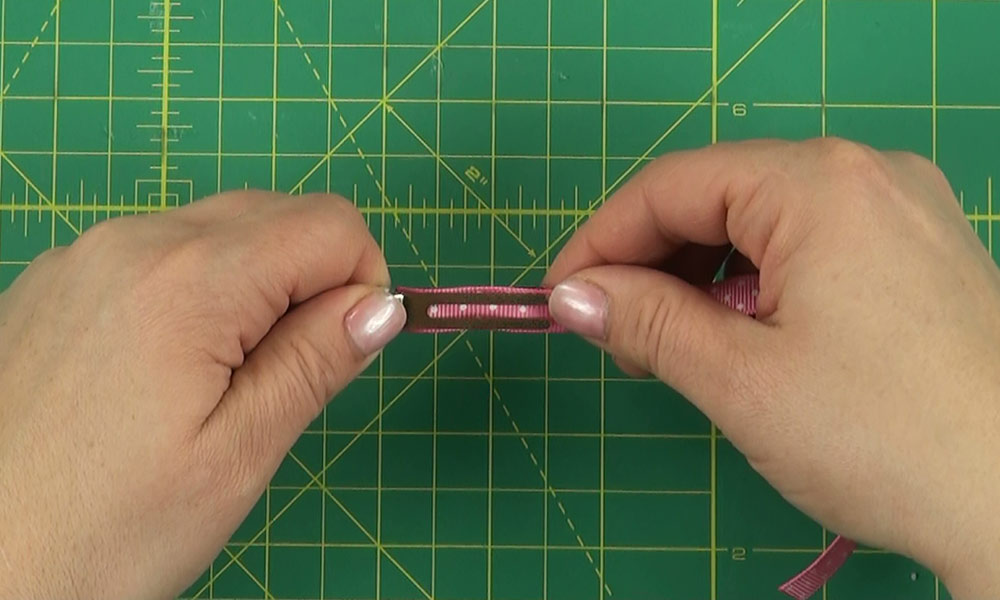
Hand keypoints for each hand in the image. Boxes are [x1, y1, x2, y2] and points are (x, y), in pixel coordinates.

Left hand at [0, 192, 404, 598]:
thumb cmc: (101, 529)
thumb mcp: (238, 455)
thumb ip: (318, 362)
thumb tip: (382, 307)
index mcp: (188, 279)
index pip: (330, 225)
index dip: (361, 283)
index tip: (340, 352)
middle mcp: (131, 240)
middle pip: (276, 214)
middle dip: (311, 280)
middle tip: (285, 375)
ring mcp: (82, 256)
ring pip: (217, 231)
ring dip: (252, 287)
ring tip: (221, 382)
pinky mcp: (53, 282)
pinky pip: (158, 255)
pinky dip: (193, 293)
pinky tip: (163, 372)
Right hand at [544, 138, 999, 598]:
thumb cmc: (883, 438)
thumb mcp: (741, 379)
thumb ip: (646, 321)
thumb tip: (573, 296)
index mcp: (820, 183)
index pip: (672, 186)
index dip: (601, 240)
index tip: (560, 297)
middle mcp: (867, 173)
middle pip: (719, 197)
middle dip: (653, 262)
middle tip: (613, 333)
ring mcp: (903, 208)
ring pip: (764, 222)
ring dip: (702, 277)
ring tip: (672, 347)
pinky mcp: (920, 249)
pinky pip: (812, 244)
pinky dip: (758, 284)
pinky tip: (741, 338)